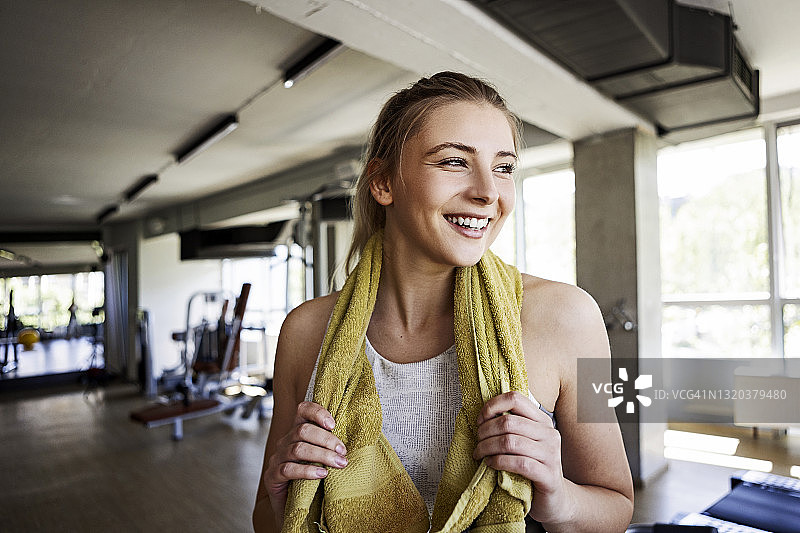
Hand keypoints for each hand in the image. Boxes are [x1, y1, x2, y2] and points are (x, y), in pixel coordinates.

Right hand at [264, 401, 347, 523]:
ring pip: (297, 449)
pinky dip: (307, 471)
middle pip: (302, 430)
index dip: (317, 412)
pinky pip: (287, 469)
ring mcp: (276, 459)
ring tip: (339, 464)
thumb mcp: (325, 460)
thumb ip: (334, 447)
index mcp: (297, 432)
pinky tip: (322, 475)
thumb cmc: (314, 482)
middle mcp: (285, 442)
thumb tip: (359, 438)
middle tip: (343, 452)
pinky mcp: (272, 477)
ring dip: (322, 455)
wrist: (295, 511)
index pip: (302, 410)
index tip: (334, 424)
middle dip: (326, 440)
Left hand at [473, 391, 572, 524]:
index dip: (492, 406)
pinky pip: (518, 463)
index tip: (480, 420)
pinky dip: (499, 462)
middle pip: (508, 422)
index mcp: (542, 421)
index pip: (515, 399)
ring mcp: (551, 454)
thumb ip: (512, 427)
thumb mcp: (525, 442)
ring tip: (479, 454)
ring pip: (510, 442)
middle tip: (477, 442)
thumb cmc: (534, 468)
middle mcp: (549, 434)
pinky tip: (490, 464)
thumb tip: (483, 414)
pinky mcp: (548, 475)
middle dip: (485, 431)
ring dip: (487, 447)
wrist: (555, 500)